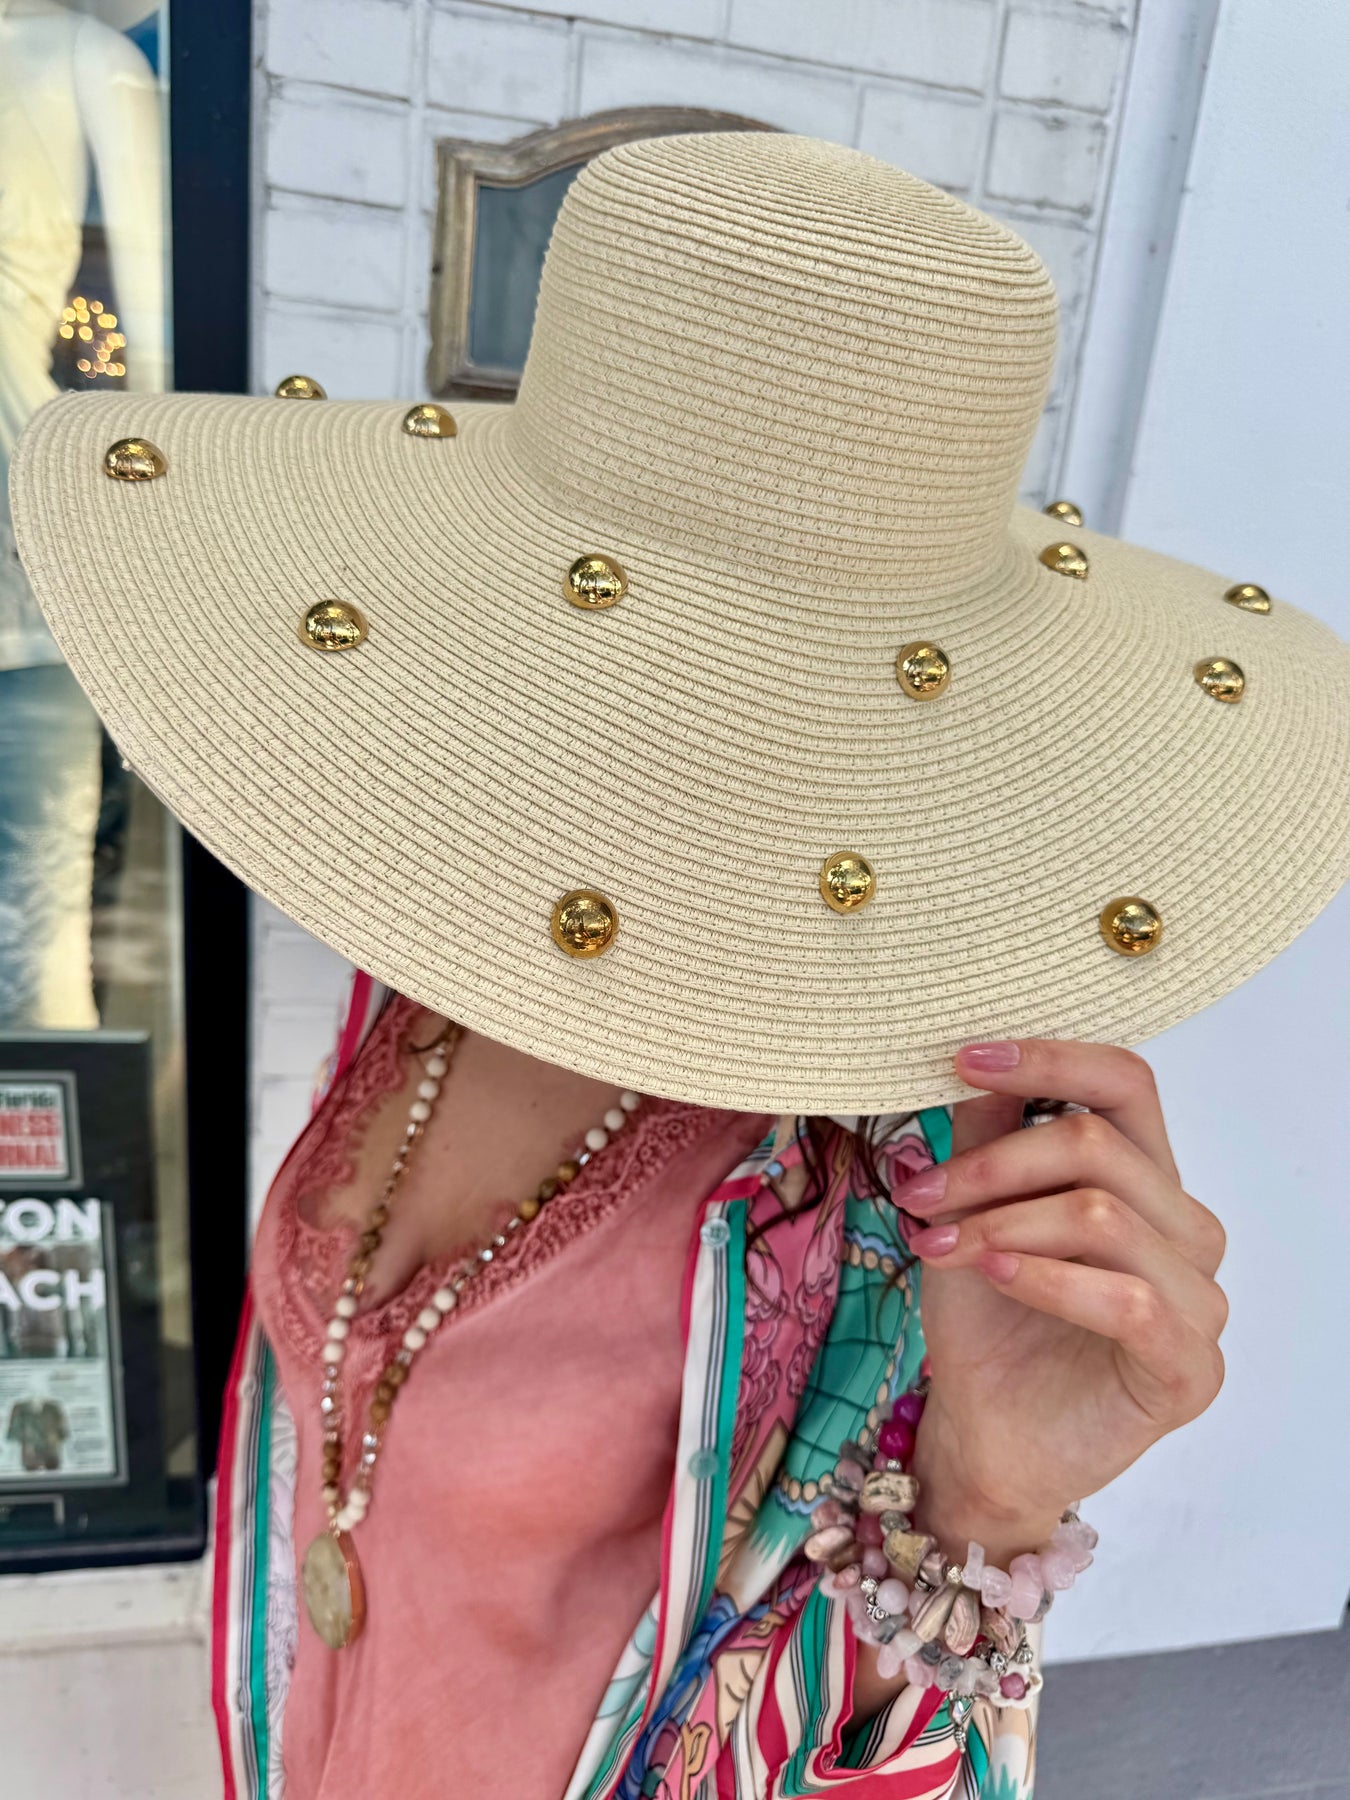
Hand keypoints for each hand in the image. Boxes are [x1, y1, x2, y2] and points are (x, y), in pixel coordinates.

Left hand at [896, 1038, 1229, 1562]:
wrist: (985, 1431)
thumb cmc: (990, 1318)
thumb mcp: (973, 1207)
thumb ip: (988, 1132)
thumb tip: (975, 1055)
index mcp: (1146, 1179)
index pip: (1126, 1084)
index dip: (1049, 1060)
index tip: (963, 1059)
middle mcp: (1186, 1230)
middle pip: (1099, 1146)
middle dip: (994, 1163)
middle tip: (921, 1193)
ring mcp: (1197, 1301)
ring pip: (1103, 1217)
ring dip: (1002, 1223)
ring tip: (938, 1244)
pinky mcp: (1190, 1369)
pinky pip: (1128, 1302)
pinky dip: (1047, 1279)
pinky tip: (994, 1274)